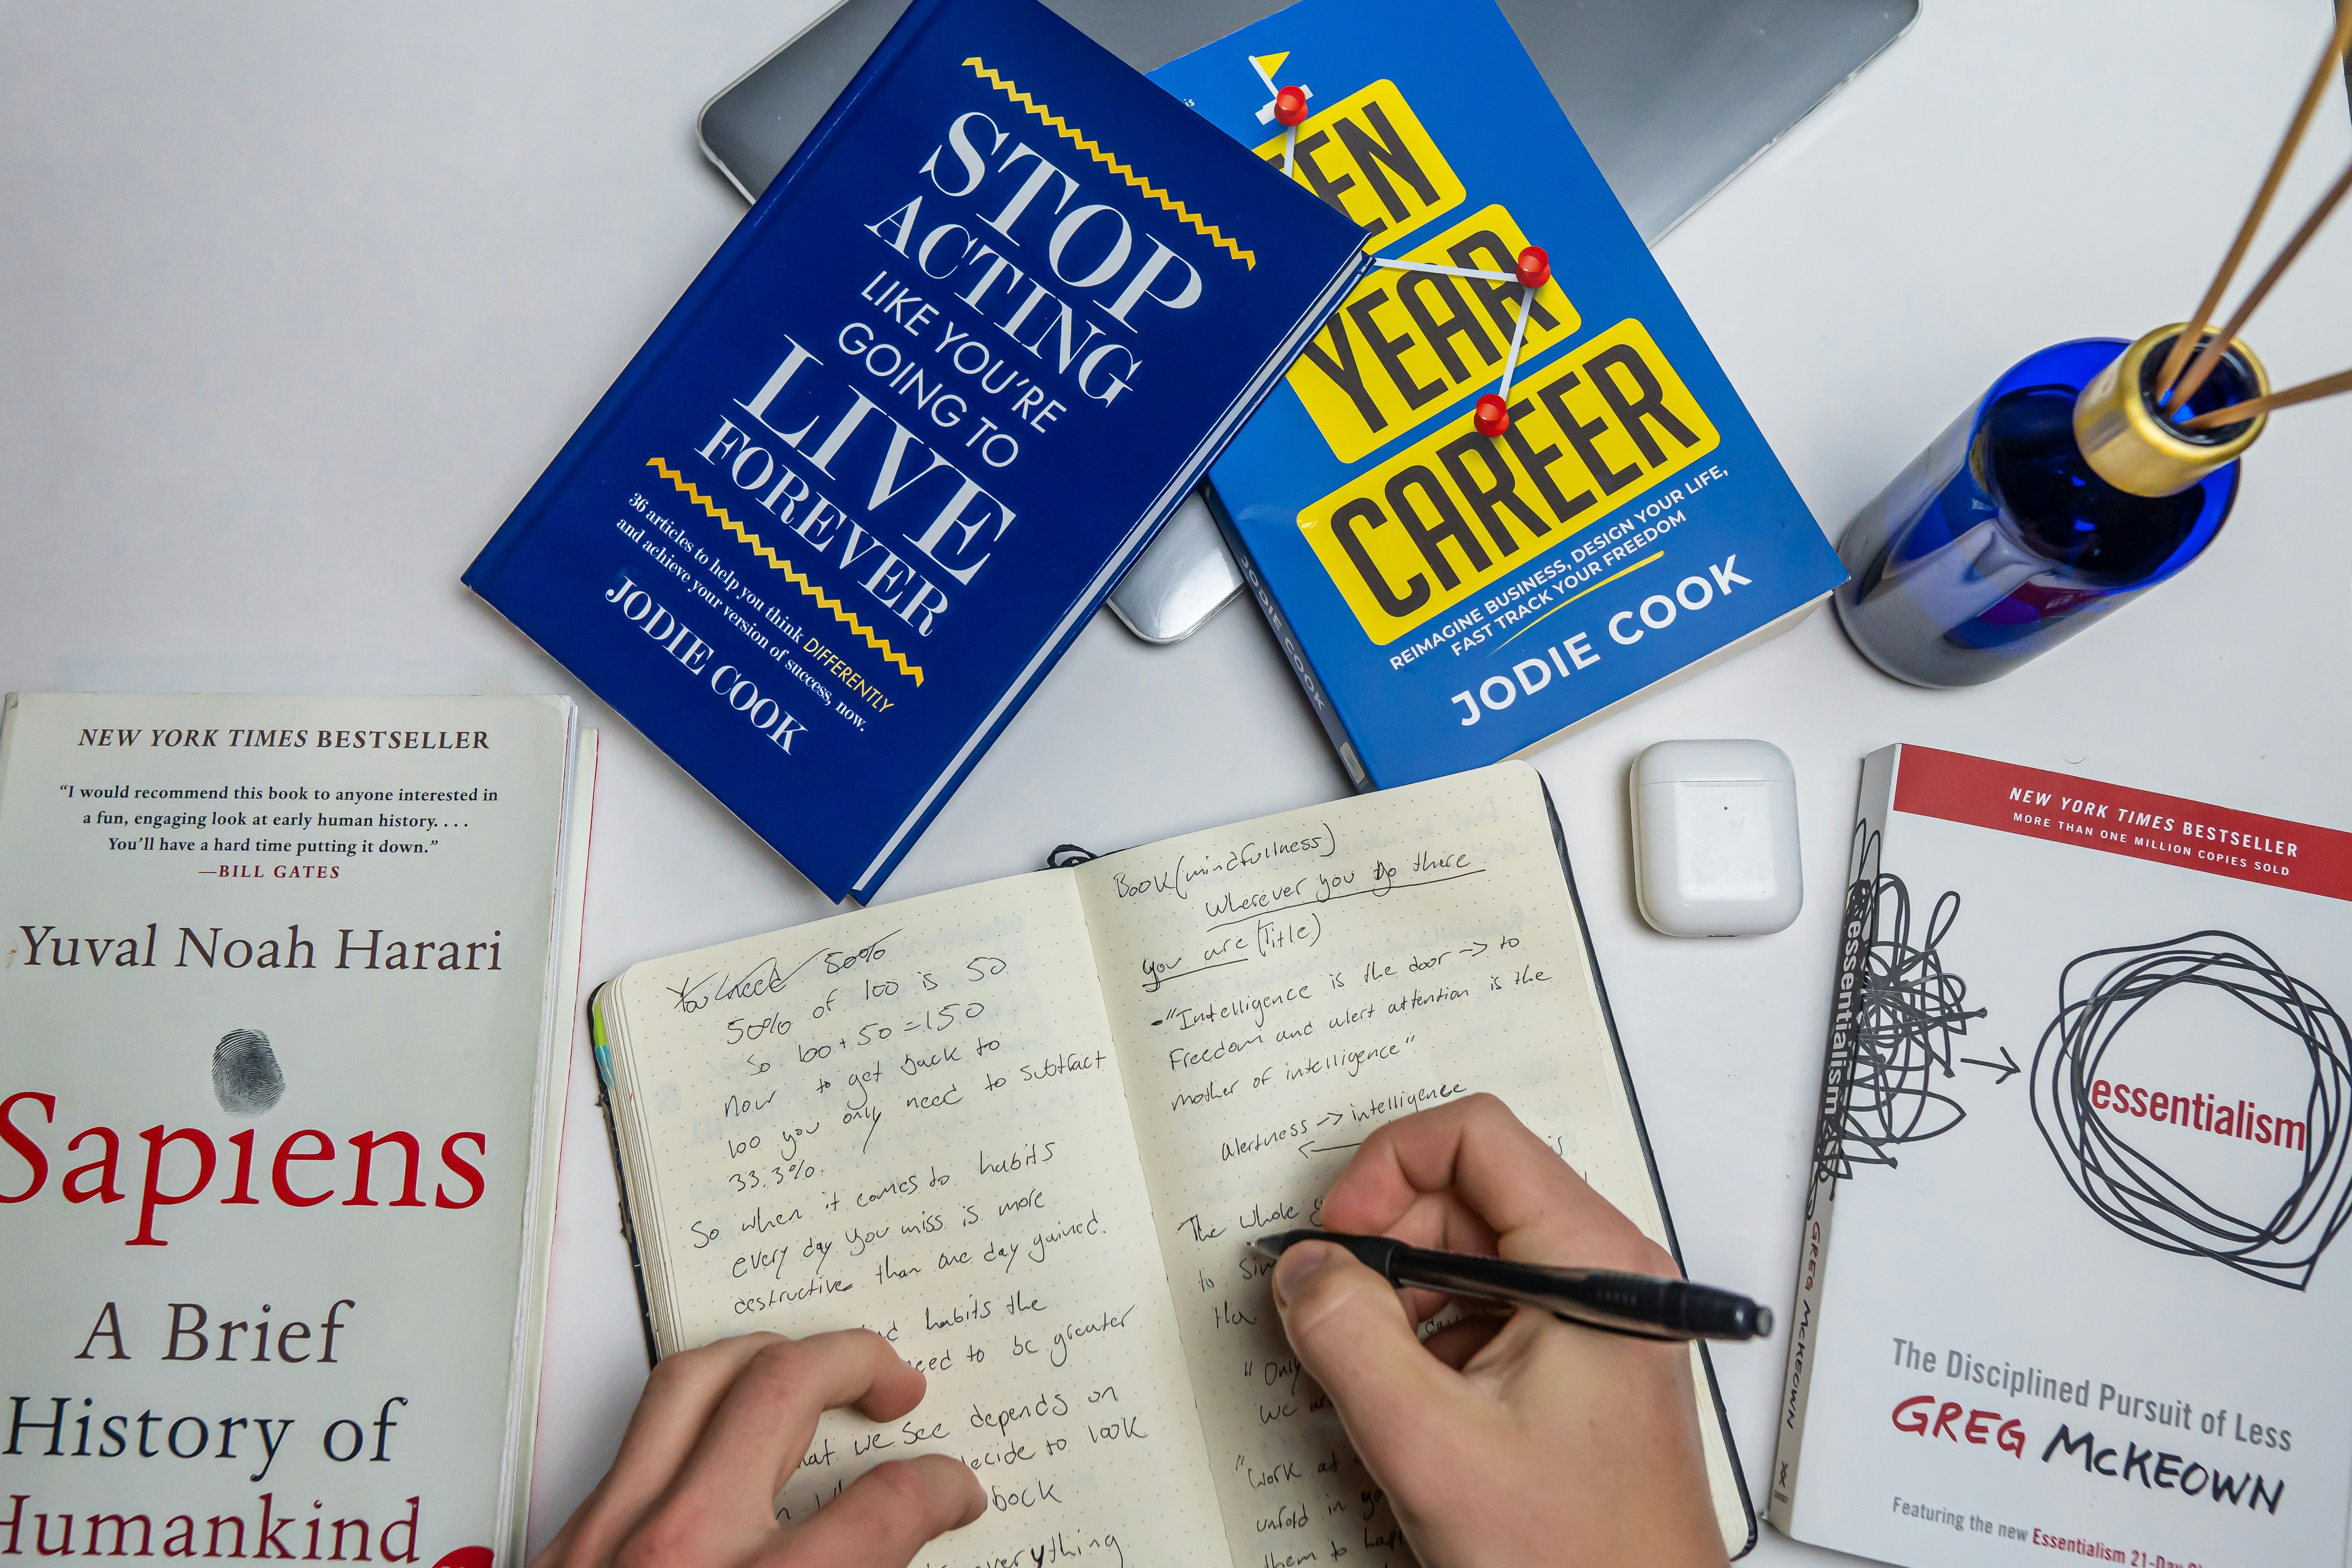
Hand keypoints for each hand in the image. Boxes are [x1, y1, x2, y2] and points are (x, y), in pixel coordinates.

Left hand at [532, 1331, 984, 1567]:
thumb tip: (887, 1550)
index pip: (885, 1508)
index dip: (940, 1488)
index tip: (952, 1490)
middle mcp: (680, 1551)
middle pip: (787, 1391)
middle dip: (860, 1364)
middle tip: (894, 1385)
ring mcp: (607, 1535)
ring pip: (696, 1379)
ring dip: (770, 1353)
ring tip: (810, 1363)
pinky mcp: (563, 1542)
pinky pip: (637, 1433)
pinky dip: (697, 1406)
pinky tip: (727, 1425)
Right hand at [1271, 1094, 1725, 1567]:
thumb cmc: (1580, 1555)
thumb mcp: (1433, 1445)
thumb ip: (1350, 1340)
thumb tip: (1304, 1269)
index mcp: (1593, 1261)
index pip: (1475, 1136)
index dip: (1387, 1169)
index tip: (1341, 1235)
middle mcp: (1606, 1272)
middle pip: (1467, 1190)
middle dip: (1386, 1240)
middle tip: (1336, 1308)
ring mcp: (1596, 1315)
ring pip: (1472, 1250)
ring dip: (1405, 1295)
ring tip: (1376, 1368)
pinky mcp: (1580, 1357)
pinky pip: (1489, 1304)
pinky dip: (1433, 1335)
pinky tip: (1416, 1399)